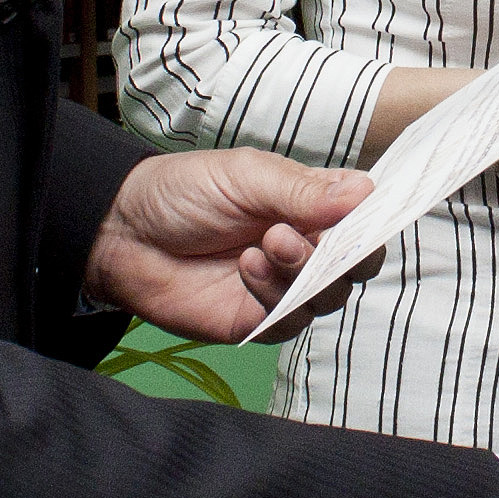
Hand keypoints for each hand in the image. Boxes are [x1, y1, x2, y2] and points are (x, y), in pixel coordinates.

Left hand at [86, 146, 370, 340]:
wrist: (123, 233)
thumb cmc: (182, 192)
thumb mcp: (246, 176)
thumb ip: (304, 190)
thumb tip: (365, 193)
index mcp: (311, 204)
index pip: (365, 217)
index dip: (375, 220)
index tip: (366, 217)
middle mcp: (305, 247)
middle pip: (358, 264)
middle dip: (344, 253)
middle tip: (302, 233)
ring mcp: (284, 286)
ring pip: (330, 296)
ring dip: (304, 272)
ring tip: (266, 244)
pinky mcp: (258, 320)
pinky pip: (290, 321)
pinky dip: (275, 296)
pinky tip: (246, 268)